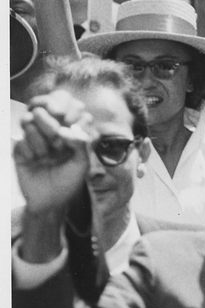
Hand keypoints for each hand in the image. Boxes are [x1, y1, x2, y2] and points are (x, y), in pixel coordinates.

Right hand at [13, 90, 93, 217]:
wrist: (49, 201)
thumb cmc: (69, 181)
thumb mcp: (82, 163)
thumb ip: (81, 143)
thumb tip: (63, 130)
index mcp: (71, 130)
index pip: (70, 106)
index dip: (69, 112)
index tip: (70, 126)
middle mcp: (52, 129)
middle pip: (46, 110)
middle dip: (51, 125)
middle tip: (56, 146)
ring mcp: (34, 137)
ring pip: (30, 122)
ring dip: (39, 141)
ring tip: (45, 156)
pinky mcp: (19, 148)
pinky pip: (20, 141)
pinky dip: (28, 152)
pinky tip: (33, 161)